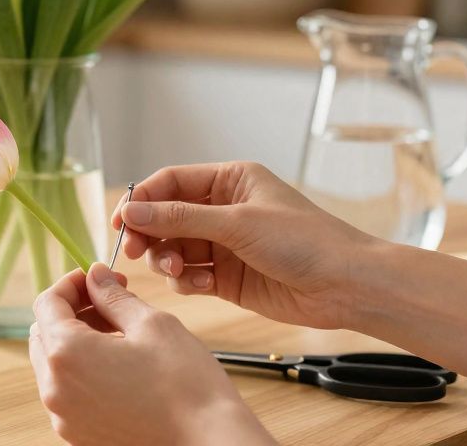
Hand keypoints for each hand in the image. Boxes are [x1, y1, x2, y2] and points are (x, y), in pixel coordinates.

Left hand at [28, 263, 273, 445]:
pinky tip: (119, 365)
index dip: (71, 283)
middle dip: (72, 311)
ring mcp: (65, 418)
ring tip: (119, 332)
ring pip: (54, 365)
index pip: (47, 304)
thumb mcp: (151, 323)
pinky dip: (83, 372)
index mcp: (66, 354)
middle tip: (109, 300)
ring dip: (76, 341)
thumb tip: (95, 276)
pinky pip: (68, 394)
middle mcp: (55, 390)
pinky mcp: (80, 437)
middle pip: (44, 333)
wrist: (208, 443)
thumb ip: (114, 296)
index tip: (95, 278)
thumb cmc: (185, 384)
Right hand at [115, 162, 384, 330]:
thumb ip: (180, 218)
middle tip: (136, 252)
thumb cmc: (304, 241)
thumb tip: (132, 211)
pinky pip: (189, 275)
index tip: (122, 221)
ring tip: (179, 271)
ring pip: (173, 248)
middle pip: (165, 217)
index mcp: (230, 180)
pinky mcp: (227, 277)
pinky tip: (203, 285)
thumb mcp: (237, 223)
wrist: (345, 286)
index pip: (170, 182)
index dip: (142, 200)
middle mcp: (224, 209)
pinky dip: (187, 281)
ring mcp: (224, 244)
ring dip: (168, 260)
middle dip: (150, 234)